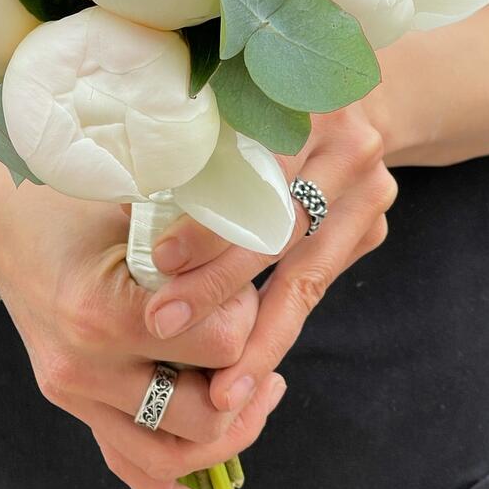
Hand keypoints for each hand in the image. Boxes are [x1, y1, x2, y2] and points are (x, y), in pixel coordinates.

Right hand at [0, 156, 285, 488]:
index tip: (246, 284)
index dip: (248, 314)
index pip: (219, 344)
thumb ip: (193, 240)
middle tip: (261, 342)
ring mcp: (72, 392)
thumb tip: (265, 254)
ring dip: (227, 437)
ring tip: (258, 398)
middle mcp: (84, 366)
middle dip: (245, 381)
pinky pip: (124, 465)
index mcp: (104, 309)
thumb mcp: (134, 202)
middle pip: (202, 412)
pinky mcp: (69, 401)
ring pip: (169, 455)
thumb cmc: (67, 195)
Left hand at [140, 104, 396, 412]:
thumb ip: (193, 135)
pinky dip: (279, 325)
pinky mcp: (372, 227)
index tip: (162, 261)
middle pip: (279, 229)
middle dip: (220, 286)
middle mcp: (348, 145)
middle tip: (165, 326)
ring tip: (221, 389)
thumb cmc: (260, 103)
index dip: (209, 220)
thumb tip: (116, 181)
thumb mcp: (230, 99)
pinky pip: (317, 283)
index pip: (256, 174)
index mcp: (306, 104)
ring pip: (306, 274)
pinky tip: (250, 367)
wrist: (346, 106)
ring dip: (259, 336)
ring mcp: (370, 189)